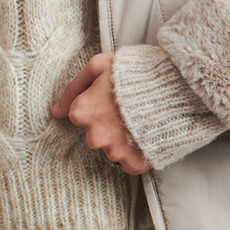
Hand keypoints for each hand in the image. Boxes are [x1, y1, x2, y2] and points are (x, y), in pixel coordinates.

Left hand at [50, 51, 152, 174]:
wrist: (174, 86)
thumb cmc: (135, 71)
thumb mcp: (99, 65)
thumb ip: (74, 87)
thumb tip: (56, 111)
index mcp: (82, 112)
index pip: (79, 116)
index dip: (97, 105)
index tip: (112, 98)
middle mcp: (94, 136)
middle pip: (95, 135)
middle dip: (109, 124)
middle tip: (128, 109)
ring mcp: (115, 151)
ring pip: (113, 150)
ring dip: (124, 139)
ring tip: (142, 121)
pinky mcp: (134, 162)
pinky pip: (129, 165)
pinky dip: (136, 155)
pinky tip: (146, 137)